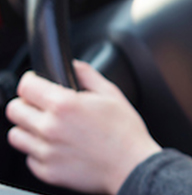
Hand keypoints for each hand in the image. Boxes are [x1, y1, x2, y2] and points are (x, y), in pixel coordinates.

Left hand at [5, 61, 161, 194]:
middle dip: (27, 104)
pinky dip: (40, 152)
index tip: (37, 84)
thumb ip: (87, 74)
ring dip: (29, 129)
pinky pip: (30, 157)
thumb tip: (73, 65)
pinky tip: (59, 147)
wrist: (132, 166)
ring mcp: (46, 152)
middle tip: (43, 107)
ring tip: (50, 129)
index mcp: (64, 105)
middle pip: (14, 110)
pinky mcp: (47, 171)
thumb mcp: (112, 94)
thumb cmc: (125, 132)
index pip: (25, 86)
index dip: (31, 81)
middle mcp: (49, 128)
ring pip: (16, 135)